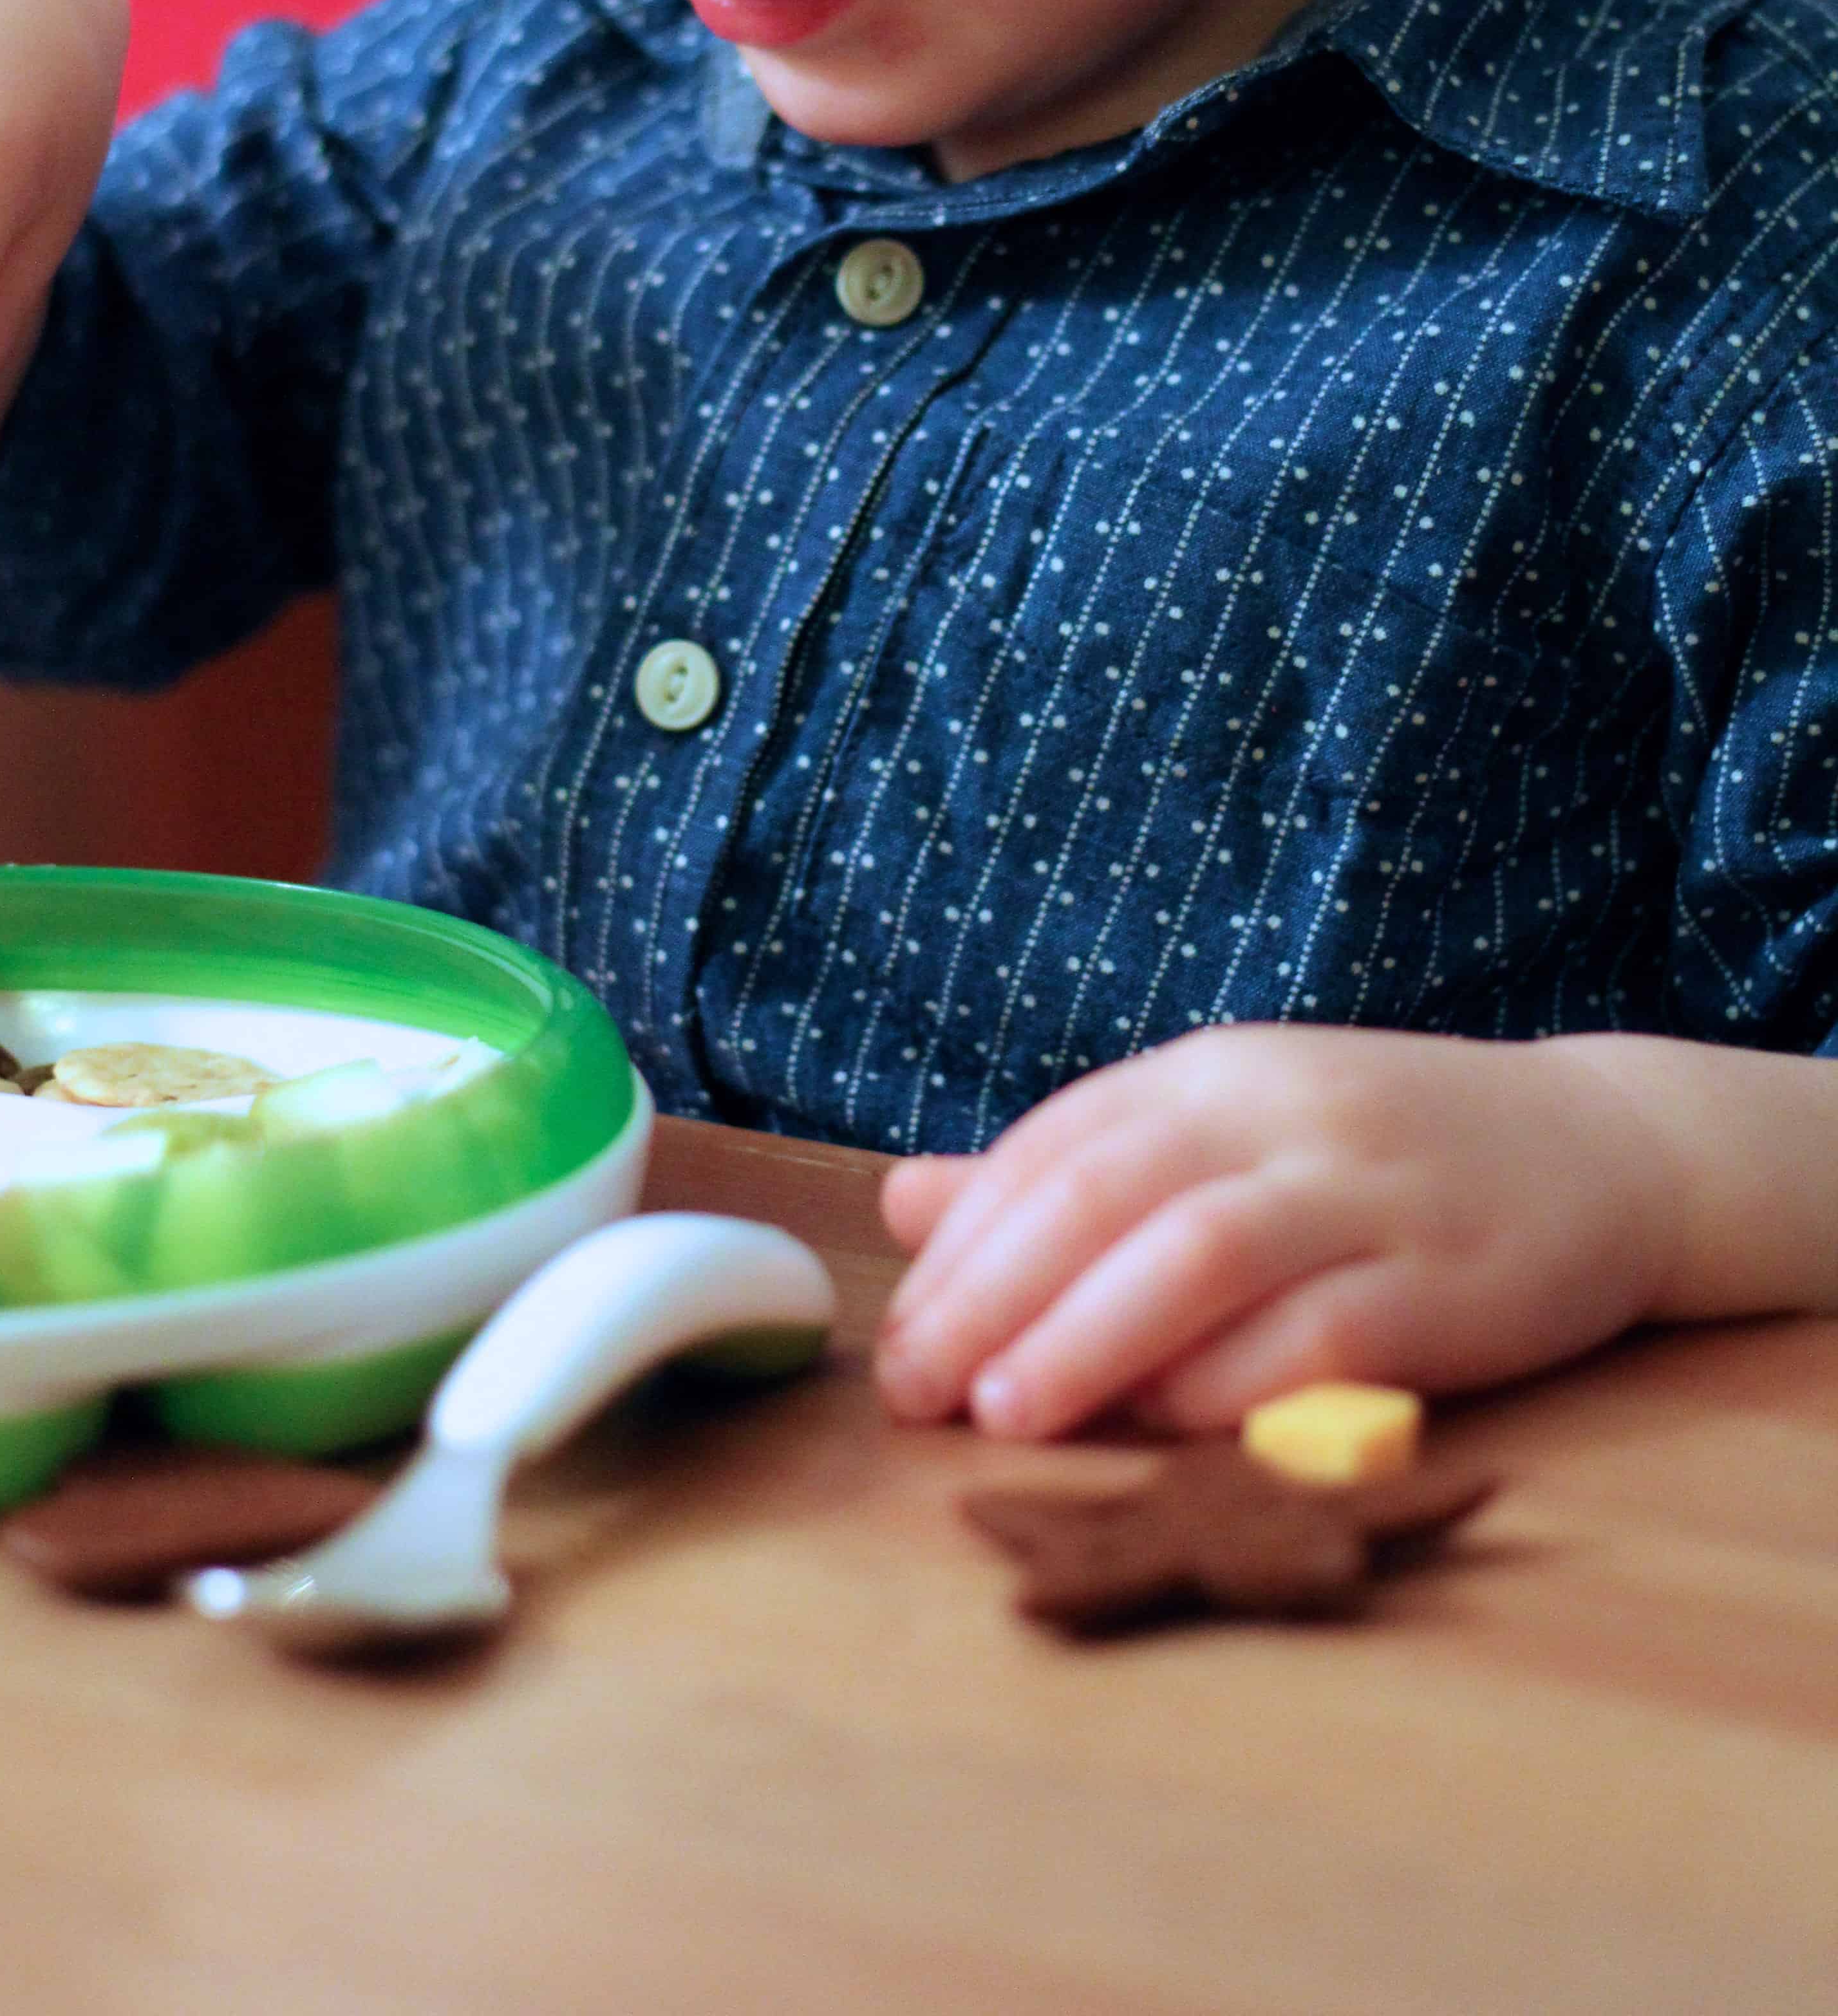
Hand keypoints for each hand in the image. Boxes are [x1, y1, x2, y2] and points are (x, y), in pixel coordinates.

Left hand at [875, 1023, 1682, 1438]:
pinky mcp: (1447, 1280)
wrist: (1603, 1147)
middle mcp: (1279, 1113)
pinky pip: (1321, 1331)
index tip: (896, 1343)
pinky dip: (1231, 1382)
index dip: (962, 1246)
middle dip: (995, 1294)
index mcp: (1211, 1073)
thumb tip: (905, 1201)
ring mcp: (1367, 1191)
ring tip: (1008, 1411)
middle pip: (1107, 1192)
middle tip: (920, 1389)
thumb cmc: (1380, 1155)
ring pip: (1202, 1250)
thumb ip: (1072, 1171)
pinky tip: (1164, 1426)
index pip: (1055, 1147)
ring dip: (1091, 1334)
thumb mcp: (1223, 1131)